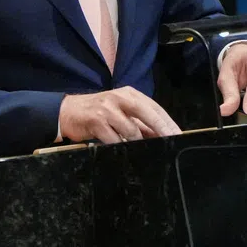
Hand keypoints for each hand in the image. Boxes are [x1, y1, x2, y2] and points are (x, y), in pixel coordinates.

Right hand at [59, 87, 181, 143]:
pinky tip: (123, 151)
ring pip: (132, 131)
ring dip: (138, 144)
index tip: (178, 135)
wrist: (68, 111)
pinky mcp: (97, 122)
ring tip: (143, 151)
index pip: (154, 108)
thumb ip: (139, 122)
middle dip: (162, 130)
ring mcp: (108, 109)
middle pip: (148, 114)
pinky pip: (115, 140)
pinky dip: (121, 147)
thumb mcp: (120, 112)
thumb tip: (160, 136)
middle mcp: (120, 98)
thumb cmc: (98, 112)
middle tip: (172, 142)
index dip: (167, 122)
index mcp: (129, 94)